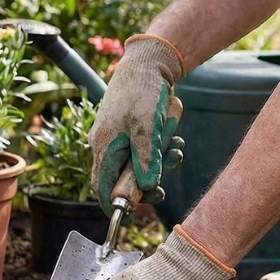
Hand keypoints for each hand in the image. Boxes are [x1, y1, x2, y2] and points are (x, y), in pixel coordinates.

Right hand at [90, 34, 185, 214]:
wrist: (148, 62)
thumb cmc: (143, 90)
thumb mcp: (146, 124)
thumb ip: (146, 156)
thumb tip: (147, 186)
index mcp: (104, 145)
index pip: (102, 187)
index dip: (116, 205)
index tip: (132, 218)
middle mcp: (107, 144)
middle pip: (124, 178)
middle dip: (148, 180)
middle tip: (168, 177)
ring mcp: (118, 136)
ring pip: (138, 163)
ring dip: (159, 161)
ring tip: (176, 148)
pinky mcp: (131, 129)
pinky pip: (145, 149)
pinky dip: (160, 148)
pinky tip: (174, 139)